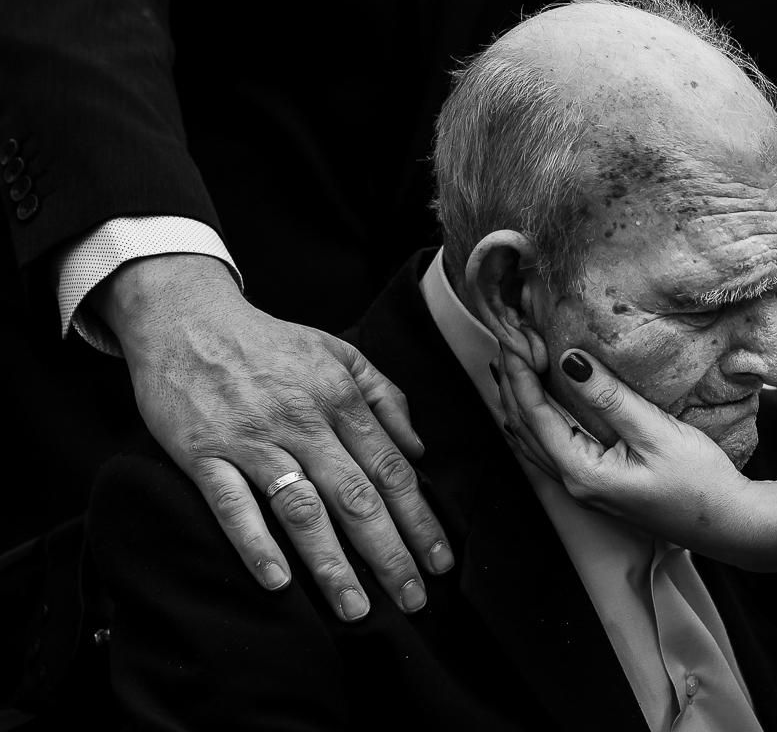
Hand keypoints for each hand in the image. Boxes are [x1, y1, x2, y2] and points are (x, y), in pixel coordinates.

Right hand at [97, 254, 452, 620]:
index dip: (420, 518)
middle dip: (389, 553)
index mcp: (342, 398)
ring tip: (355, 607)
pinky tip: (278, 582)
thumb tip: (417, 449)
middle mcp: (304, 421)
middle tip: (412, 599)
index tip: (439, 560)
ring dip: (331, 563)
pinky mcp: (203, 453)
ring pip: (302, 509)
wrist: (187, 319)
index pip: (392, 469)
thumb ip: (385, 396)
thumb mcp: (339, 352)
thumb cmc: (269, 342)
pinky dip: (256, 544)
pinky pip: (232, 506)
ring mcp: (253, 439)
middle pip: (357, 497)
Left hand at [493, 345, 758, 563]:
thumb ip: (610, 398)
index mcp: (582, 472)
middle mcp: (574, 483)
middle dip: (513, 380)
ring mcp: (584, 485)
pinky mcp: (598, 481)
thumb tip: (570, 361)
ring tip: (515, 360)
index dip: (521, 371)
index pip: (533, 414)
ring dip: (520, 397)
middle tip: (510, 336)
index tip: (515, 333)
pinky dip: (537, 415)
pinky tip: (541, 399)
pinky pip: (550, 444)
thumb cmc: (700, 482)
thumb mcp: (656, 433)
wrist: (728, 522)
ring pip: (532, 438)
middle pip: (522, 427)